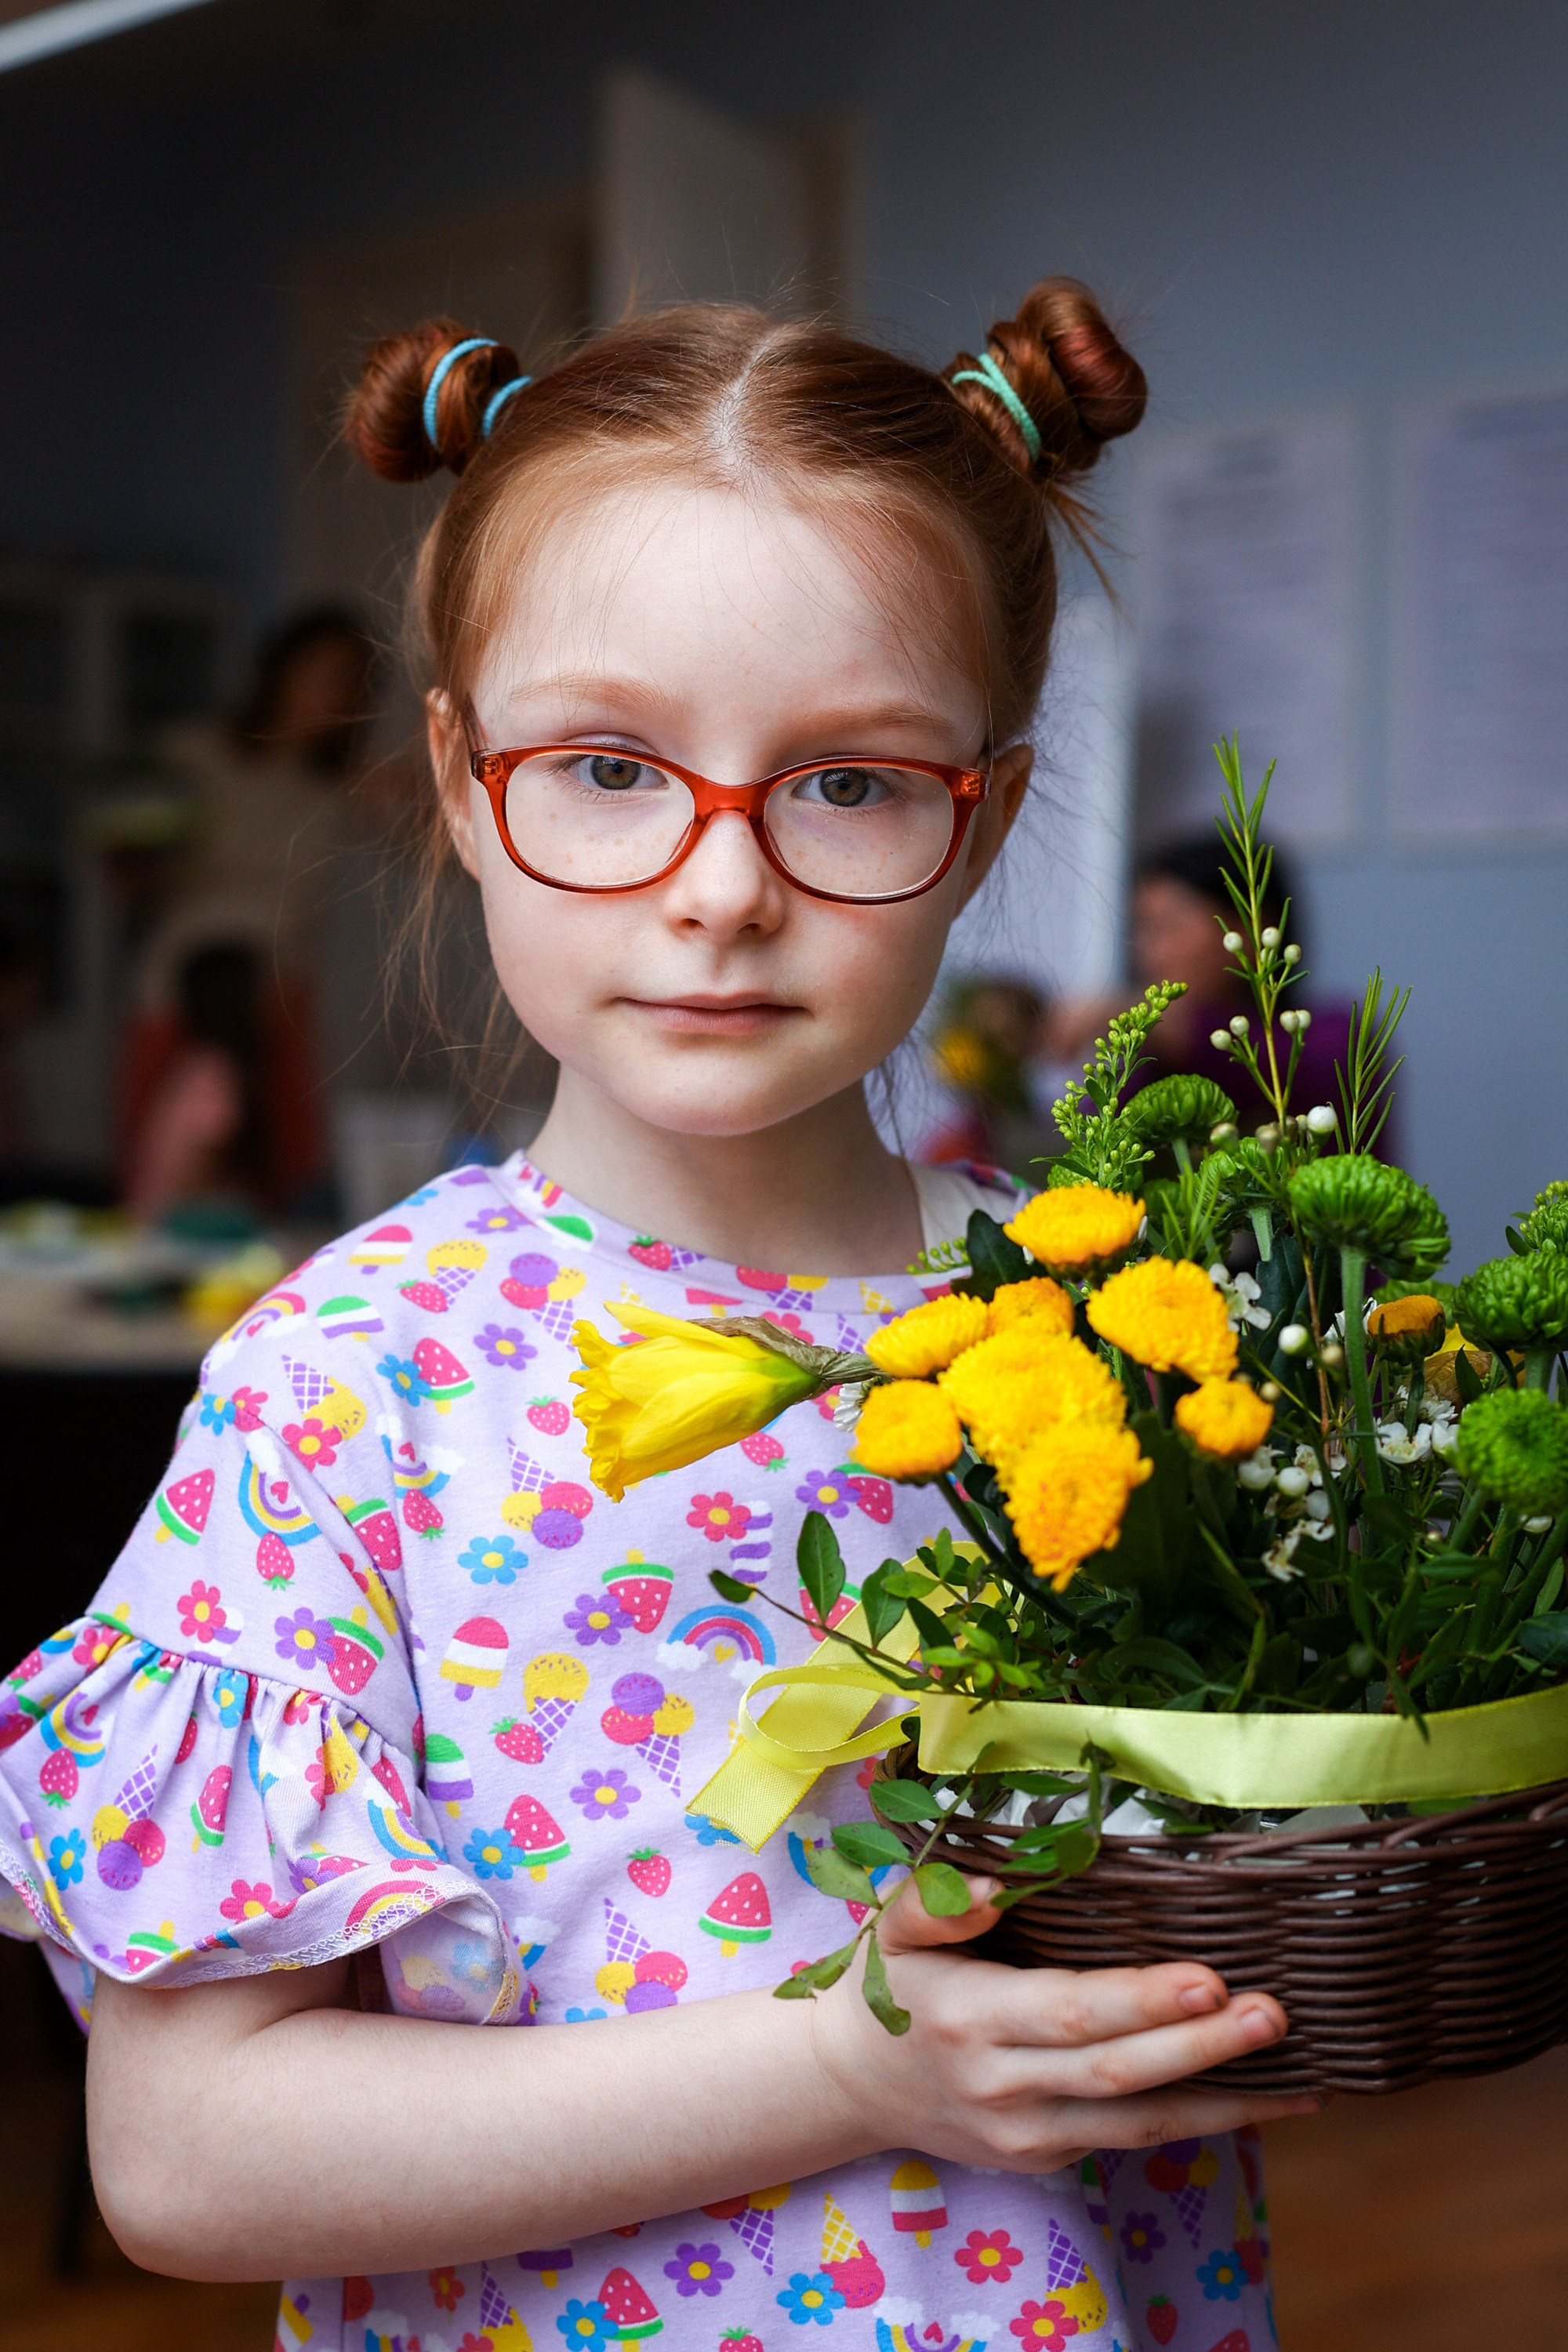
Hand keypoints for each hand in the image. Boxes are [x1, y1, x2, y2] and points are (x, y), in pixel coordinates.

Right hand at [809, 1873, 1317, 2172]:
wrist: (852, 2084)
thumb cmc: (886, 1985)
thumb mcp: (891, 1927)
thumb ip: (936, 1901)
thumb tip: (994, 1886)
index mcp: (967, 2018)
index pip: (1069, 2013)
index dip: (1142, 2002)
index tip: (1208, 1978)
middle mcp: (1000, 2086)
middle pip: (1117, 2073)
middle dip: (1202, 2047)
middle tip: (1273, 2013)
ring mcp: (1026, 2133)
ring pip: (1138, 2124)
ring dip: (1224, 2101)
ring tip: (1296, 2073)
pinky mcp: (1048, 2157)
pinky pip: (1132, 2137)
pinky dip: (1199, 2118)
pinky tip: (1260, 2095)